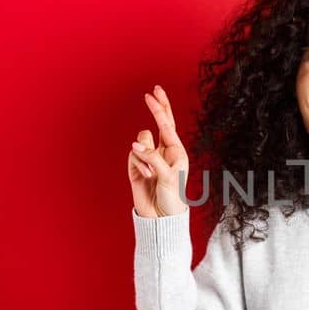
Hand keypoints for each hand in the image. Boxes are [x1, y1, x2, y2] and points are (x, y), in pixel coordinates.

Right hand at [129, 84, 190, 217]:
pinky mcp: (136, 166)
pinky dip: (138, 165)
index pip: (168, 124)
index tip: (152, 93)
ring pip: (141, 140)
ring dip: (145, 155)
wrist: (160, 217)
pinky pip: (132, 155)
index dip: (160, 107)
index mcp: (176, 151)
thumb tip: (135, 145)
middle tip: (151, 92)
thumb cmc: (171, 197)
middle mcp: (163, 151)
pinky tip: (144, 177)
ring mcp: (149, 157)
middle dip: (156, 108)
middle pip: (159, 123)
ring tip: (151, 173)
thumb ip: (153, 158)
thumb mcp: (167, 176)